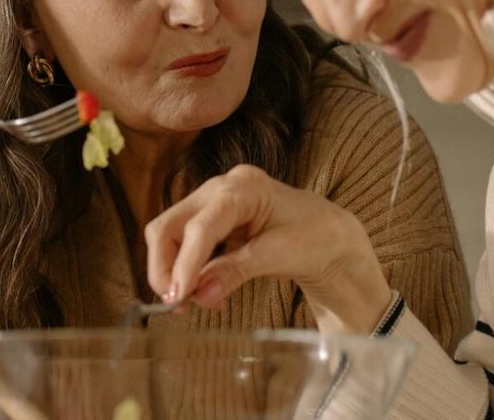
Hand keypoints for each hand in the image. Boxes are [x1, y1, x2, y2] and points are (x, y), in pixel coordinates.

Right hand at [145, 165, 391, 333]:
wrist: (328, 235)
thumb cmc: (314, 236)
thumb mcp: (279, 255)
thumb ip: (236, 272)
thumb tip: (199, 296)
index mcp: (244, 188)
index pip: (201, 226)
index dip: (184, 264)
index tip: (178, 298)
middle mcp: (220, 188)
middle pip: (169, 226)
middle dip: (165, 268)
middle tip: (177, 305)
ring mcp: (211, 202)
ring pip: (169, 237)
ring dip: (174, 273)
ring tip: (196, 304)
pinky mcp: (209, 220)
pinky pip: (183, 245)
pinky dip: (187, 272)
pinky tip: (205, 292)